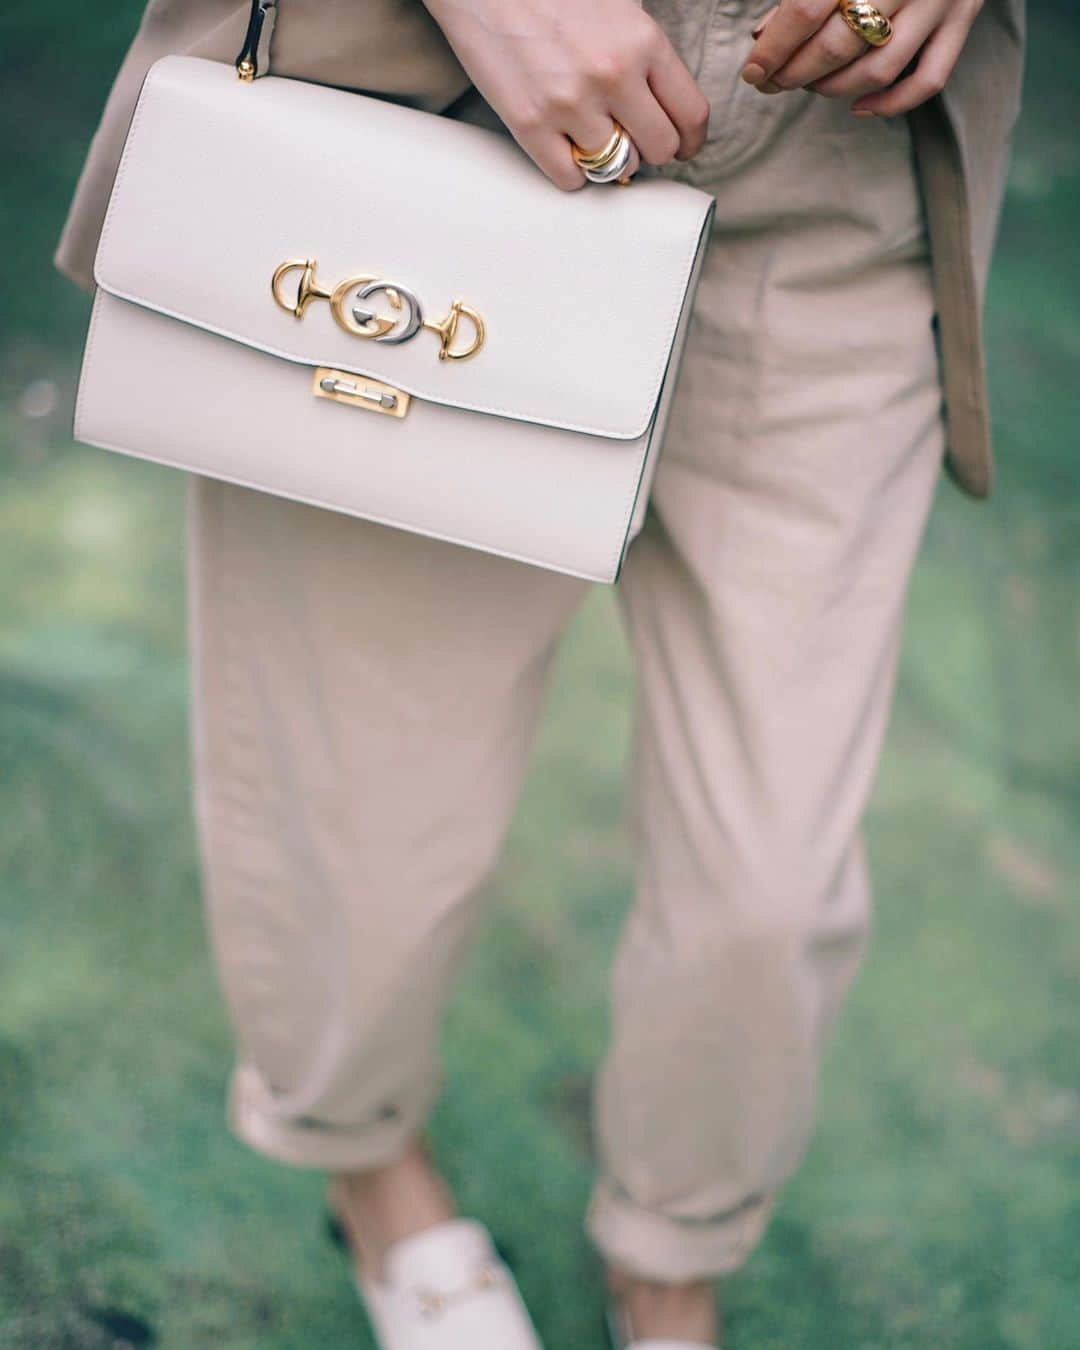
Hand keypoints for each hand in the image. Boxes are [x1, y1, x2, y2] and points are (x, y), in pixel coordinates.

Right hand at [422, 0, 709, 188]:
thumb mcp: (616, 6)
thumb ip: (644, 53)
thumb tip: (663, 105)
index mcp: (642, 40)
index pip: (691, 114)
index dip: (689, 139)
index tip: (682, 146)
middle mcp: (612, 74)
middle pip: (659, 149)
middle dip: (650, 149)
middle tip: (633, 139)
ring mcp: (570, 104)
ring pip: (616, 168)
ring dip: (609, 160)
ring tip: (593, 136)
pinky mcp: (530, 124)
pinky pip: (571, 179)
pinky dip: (573, 171)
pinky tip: (565, 148)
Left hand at [741, 0, 983, 116]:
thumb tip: (763, 35)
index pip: (806, 9)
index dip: (774, 47)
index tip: (754, 70)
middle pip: (838, 45)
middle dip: (796, 73)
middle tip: (774, 82)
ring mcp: (939, 1)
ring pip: (877, 69)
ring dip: (833, 89)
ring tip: (810, 85)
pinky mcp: (962, 21)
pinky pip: (928, 81)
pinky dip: (890, 104)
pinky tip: (857, 107)